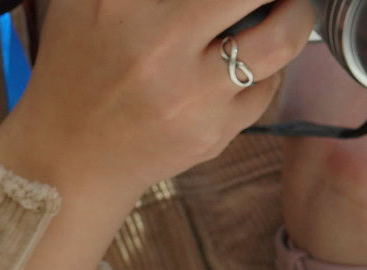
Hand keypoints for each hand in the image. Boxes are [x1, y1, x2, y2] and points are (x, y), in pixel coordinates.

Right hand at [0, 0, 317, 211]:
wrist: (73, 156)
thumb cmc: (79, 68)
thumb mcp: (86, 2)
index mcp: (124, 7)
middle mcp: (162, 49)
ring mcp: (193, 97)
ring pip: (278, 44)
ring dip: (294, 18)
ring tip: (289, 10)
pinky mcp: (214, 134)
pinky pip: (266, 89)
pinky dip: (268, 68)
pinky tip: (253, 61)